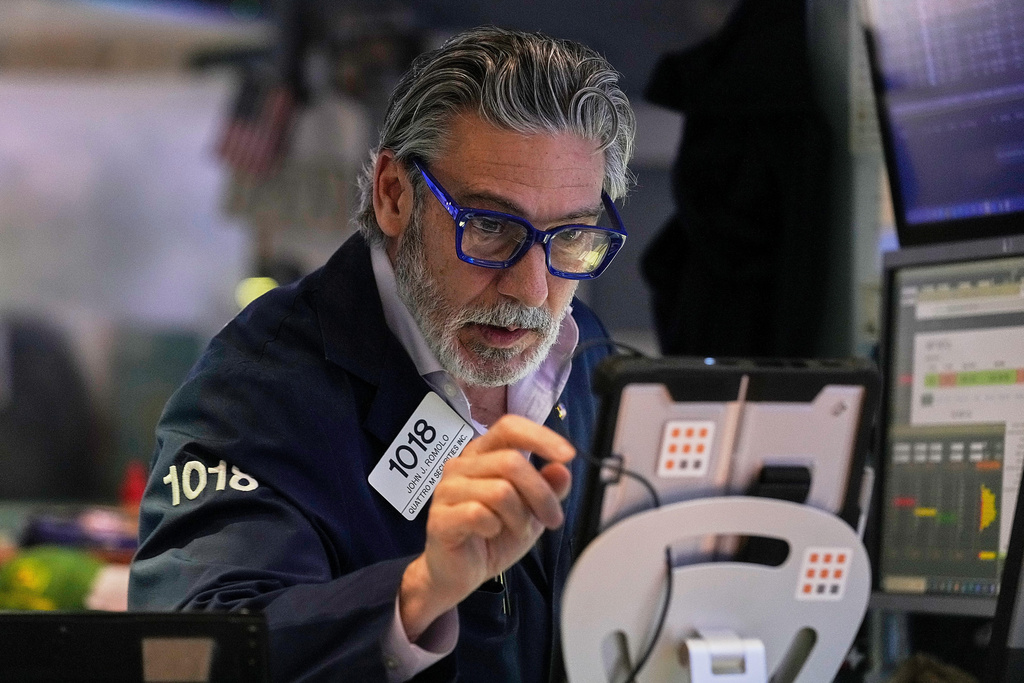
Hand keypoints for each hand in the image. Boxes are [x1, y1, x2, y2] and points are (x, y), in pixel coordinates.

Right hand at [399, 414, 574, 640]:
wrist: (460, 574)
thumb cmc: (493, 535)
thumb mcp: (531, 510)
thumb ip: (548, 489)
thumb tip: (562, 469)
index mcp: (483, 453)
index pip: (509, 427)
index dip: (540, 437)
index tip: (568, 455)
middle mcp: (462, 464)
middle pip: (511, 462)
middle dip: (541, 494)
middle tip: (552, 519)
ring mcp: (447, 489)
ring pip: (500, 491)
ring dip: (520, 516)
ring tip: (517, 530)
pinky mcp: (439, 517)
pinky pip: (478, 513)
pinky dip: (495, 527)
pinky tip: (490, 533)